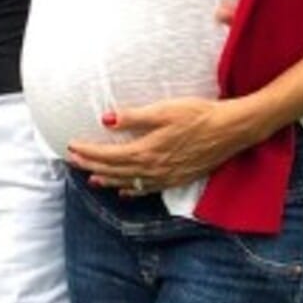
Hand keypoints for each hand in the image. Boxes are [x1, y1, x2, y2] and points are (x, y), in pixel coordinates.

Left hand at [67, 97, 250, 194]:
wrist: (231, 130)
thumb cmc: (197, 114)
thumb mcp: (163, 110)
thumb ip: (133, 117)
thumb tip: (106, 120)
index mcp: (147, 150)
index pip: (109, 155)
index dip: (88, 152)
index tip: (71, 146)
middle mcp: (154, 168)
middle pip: (115, 170)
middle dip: (92, 165)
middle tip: (73, 162)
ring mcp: (167, 176)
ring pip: (129, 182)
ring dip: (109, 180)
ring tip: (92, 179)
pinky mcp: (178, 178)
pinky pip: (148, 189)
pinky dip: (133, 190)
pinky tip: (125, 192)